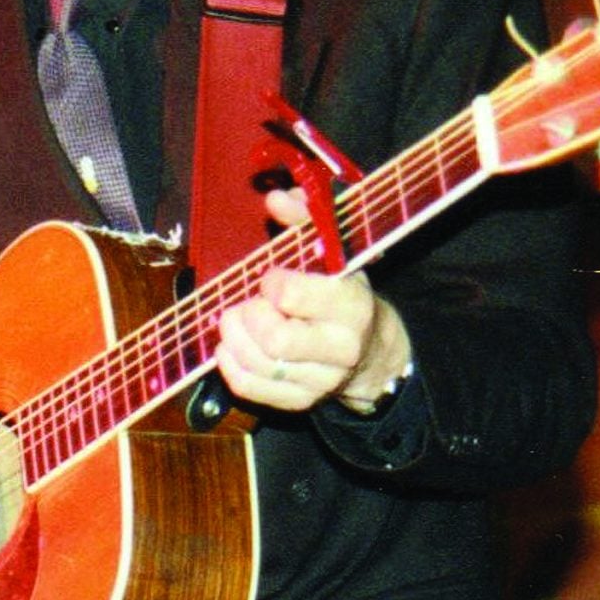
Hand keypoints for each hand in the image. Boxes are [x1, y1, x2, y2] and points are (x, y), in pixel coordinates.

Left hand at [215, 188, 412, 413]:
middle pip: (274, 339)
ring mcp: (320, 380)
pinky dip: (229, 363)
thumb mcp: (333, 251)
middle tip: (250, 303)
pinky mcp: (299, 401)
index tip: (271, 278)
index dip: (271, 283)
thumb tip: (276, 198)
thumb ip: (306, 219)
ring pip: (258, 364)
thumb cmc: (341, 293)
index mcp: (352, 306)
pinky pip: (249, 387)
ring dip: (233, 338)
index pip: (293, 297)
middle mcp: (341, 348)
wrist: (370, 350)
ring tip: (237, 320)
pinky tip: (232, 344)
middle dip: (250, 316)